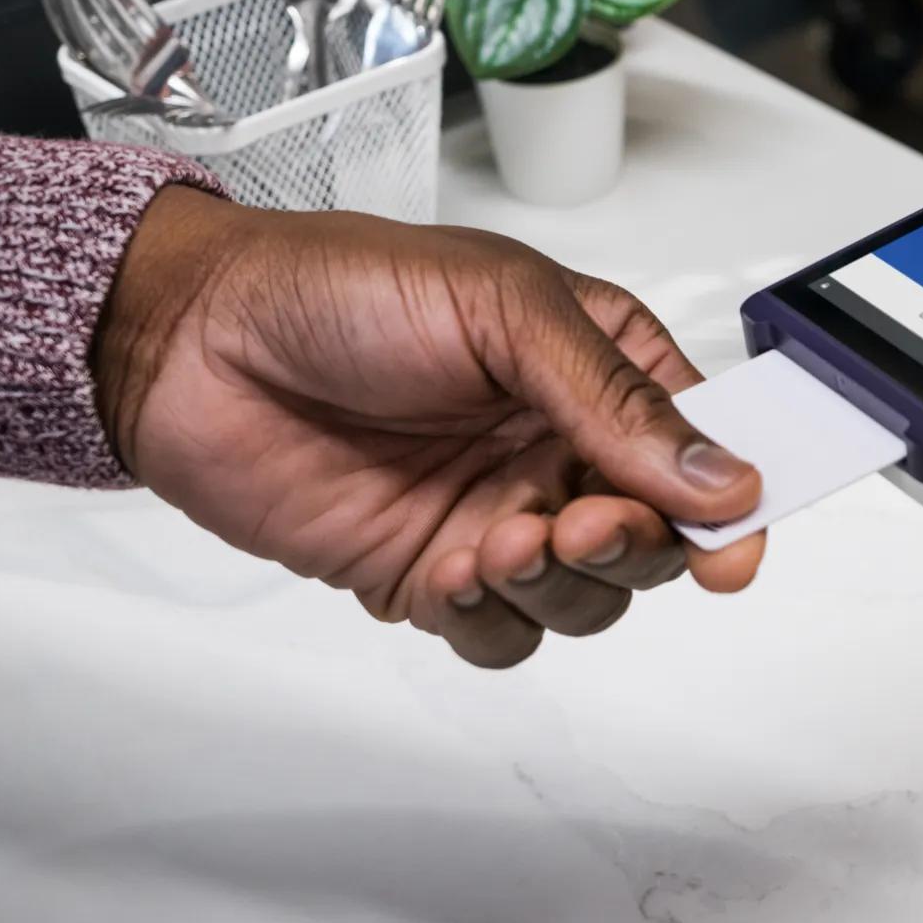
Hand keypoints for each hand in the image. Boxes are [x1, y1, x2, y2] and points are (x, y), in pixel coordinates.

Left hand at [94, 187, 766, 666]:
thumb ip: (614, 400)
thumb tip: (724, 477)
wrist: (187, 341)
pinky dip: (492, 620)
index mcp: (599, 367)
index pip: (705, 449)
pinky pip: (502, 635)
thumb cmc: (339, 288)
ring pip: (588, 598)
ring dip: (560, 584)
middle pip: (658, 541)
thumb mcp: (502, 309)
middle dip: (635, 547)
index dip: (734, 502)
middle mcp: (560, 449)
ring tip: (497, 540)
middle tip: (582, 523)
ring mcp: (501, 515)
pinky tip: (449, 573)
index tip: (736, 546)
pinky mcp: (431, 575)